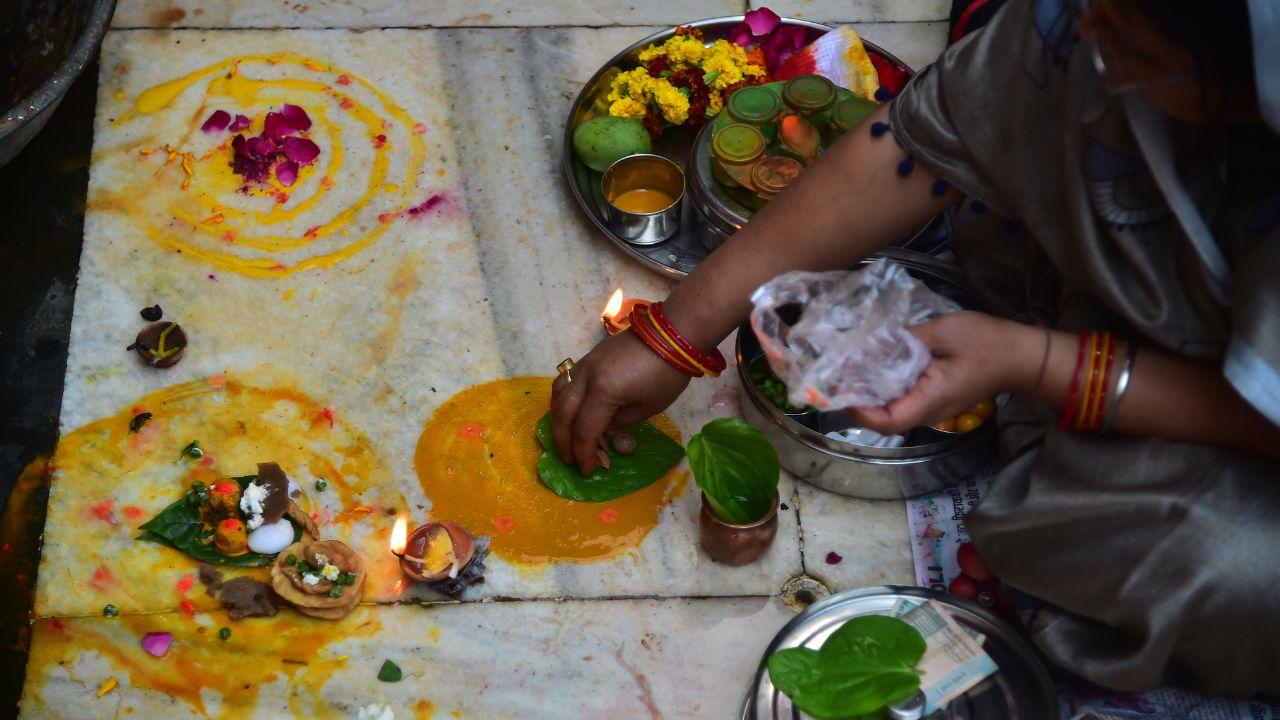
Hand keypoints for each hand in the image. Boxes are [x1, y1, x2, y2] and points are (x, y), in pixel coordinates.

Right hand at [551, 330, 691, 473]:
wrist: (671, 333)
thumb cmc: (667, 373)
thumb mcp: (649, 406)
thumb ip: (622, 420)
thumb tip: (605, 426)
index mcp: (604, 392)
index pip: (585, 430)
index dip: (583, 453)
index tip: (586, 470)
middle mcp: (587, 377)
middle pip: (564, 413)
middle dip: (564, 440)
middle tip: (569, 458)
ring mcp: (585, 364)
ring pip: (558, 393)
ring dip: (558, 417)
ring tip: (564, 434)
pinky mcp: (589, 356)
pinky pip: (566, 380)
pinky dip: (562, 398)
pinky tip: (569, 409)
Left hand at [847, 312, 1035, 434]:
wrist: (1020, 354)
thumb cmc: (987, 343)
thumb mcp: (945, 332)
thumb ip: (907, 339)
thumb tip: (872, 344)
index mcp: (931, 400)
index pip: (888, 421)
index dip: (860, 411)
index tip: (842, 388)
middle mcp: (928, 411)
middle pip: (883, 418)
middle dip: (856, 400)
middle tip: (835, 374)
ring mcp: (931, 406)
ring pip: (891, 409)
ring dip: (868, 392)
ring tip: (848, 367)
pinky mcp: (932, 397)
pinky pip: (902, 397)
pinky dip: (884, 385)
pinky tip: (872, 364)